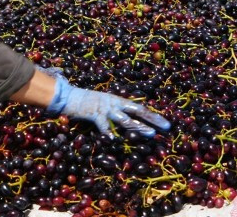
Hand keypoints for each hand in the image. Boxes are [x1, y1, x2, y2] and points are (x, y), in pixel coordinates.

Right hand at [45, 74, 170, 137]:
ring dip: (138, 127)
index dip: (153, 115)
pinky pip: (103, 125)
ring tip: (150, 134)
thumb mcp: (105, 104)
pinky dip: (109, 133)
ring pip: (124, 118)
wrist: (69, 97)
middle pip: (137, 111)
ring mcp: (105, 108)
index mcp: (118, 100)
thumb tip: (130, 124)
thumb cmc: (88, 103)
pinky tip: (115, 140)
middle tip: (166, 127)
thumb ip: (116, 112)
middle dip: (153, 119)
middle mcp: (115, 103)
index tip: (166, 123)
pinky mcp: (94, 114)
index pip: (139, 108)